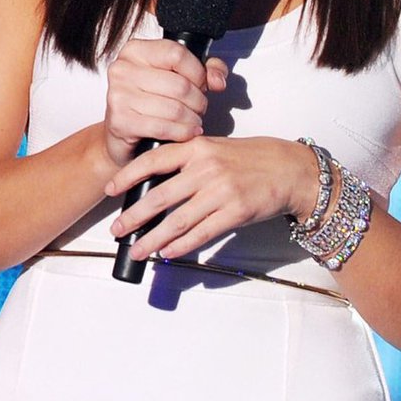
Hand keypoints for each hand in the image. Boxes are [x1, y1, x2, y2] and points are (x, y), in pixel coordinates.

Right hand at [101, 38, 228, 169]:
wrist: (122, 132)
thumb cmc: (151, 100)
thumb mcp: (179, 75)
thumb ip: (207, 68)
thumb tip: (217, 80)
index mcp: (135, 50)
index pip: (177, 54)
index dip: (197, 72)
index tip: (200, 84)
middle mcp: (122, 69)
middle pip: (179, 85)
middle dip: (198, 101)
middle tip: (199, 108)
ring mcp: (118, 95)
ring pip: (174, 109)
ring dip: (192, 120)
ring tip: (193, 121)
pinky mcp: (120, 121)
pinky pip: (163, 128)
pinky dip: (181, 133)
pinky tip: (186, 133)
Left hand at [106, 135, 317, 260]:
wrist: (289, 169)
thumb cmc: (249, 159)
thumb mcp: (215, 148)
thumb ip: (187, 161)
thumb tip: (153, 184)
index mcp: (197, 147)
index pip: (153, 160)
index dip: (128, 175)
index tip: (111, 189)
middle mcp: (206, 168)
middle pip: (160, 196)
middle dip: (134, 216)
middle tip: (117, 229)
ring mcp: (221, 191)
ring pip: (177, 221)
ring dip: (153, 239)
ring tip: (137, 249)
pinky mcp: (235, 212)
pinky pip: (201, 233)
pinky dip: (181, 246)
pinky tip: (167, 253)